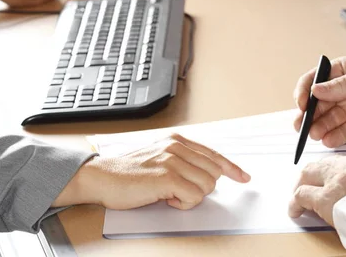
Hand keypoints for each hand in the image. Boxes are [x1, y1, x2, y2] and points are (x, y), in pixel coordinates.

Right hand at [53, 134, 250, 210]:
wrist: (102, 177)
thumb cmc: (130, 173)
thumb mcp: (160, 158)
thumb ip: (183, 161)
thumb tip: (208, 175)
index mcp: (178, 141)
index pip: (214, 155)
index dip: (231, 168)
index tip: (243, 177)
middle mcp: (177, 147)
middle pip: (213, 173)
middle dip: (201, 188)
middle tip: (179, 191)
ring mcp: (173, 160)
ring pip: (206, 186)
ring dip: (190, 197)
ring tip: (170, 194)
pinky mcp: (167, 176)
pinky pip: (193, 197)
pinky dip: (182, 204)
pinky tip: (165, 199)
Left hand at [288, 149, 345, 225]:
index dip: (344, 170)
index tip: (342, 178)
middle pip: (328, 162)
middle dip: (319, 172)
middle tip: (314, 183)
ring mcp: (337, 179)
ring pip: (310, 172)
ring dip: (303, 183)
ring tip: (299, 194)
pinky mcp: (325, 197)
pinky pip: (302, 195)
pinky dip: (295, 202)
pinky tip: (295, 210)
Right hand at [293, 56, 345, 147]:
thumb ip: (341, 85)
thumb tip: (316, 90)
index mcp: (338, 73)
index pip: (313, 81)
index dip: (304, 91)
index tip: (301, 103)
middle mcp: (339, 92)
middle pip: (317, 104)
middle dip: (307, 115)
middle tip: (301, 125)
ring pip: (327, 120)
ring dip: (319, 127)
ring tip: (315, 134)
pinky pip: (342, 132)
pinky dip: (334, 137)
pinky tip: (328, 139)